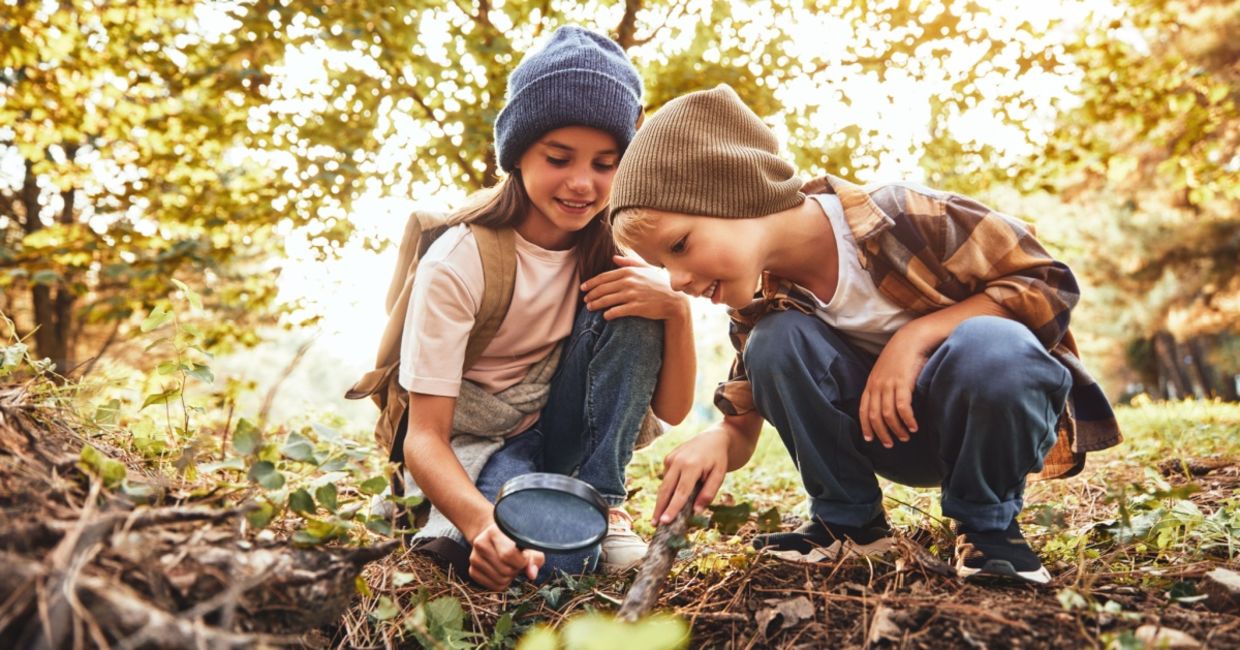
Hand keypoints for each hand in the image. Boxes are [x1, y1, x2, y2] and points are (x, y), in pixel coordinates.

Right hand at [468, 522, 543, 589]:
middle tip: (517, 561)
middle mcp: (480, 544)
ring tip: (510, 565)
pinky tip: (503, 571)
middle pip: (505, 570)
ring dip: (510, 577)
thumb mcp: (528, 544)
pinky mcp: (472, 571)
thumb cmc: (515, 541)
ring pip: (500, 580)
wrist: (494, 538)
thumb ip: (534, 558)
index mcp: (494, 532)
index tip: (525, 557)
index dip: (522, 561)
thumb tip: (532, 574)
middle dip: (516, 570)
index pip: (508, 554)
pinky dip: (503, 583)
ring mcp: (474, 558)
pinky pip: (494, 587)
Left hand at [581, 255, 688, 320]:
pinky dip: (608, 314)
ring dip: (596, 304)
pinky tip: (605, 316)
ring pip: (607, 300)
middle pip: (603, 289)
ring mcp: (633, 295)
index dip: (591, 283)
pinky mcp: (637, 307)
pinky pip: (617, 311)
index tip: (583, 288)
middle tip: (585, 300)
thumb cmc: (659, 285)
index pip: (604, 277)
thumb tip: (613, 258)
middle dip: (591, 294)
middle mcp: (629, 282)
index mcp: (629, 272)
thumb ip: (629, 263)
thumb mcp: (646, 269)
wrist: (674, 301)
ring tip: (590, 308)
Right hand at [652, 429, 729, 524]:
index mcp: (692, 465)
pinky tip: (668, 501)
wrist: (713, 438)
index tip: (665, 522)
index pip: (681, 492)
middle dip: (659, 508)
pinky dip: (666, 491)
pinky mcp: (668, 458)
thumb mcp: (719, 475)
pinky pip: (666, 478)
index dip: (672, 508)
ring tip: (657, 518)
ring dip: (660, 502)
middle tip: (654, 524)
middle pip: (666, 490)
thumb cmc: (718, 459)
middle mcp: (678, 461)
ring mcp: (671, 458)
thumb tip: (696, 511)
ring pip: (663, 485)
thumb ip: (708, 493)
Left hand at [859, 328, 931, 447]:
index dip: (866, 426)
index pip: (863, 410)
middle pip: (874, 416)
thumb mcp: (885, 372)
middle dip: (881, 433)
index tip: (870, 439)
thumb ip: (882, 387)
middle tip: (890, 444)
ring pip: (888, 414)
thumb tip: (885, 405)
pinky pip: (902, 407)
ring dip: (897, 429)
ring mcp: (889, 384)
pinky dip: (907, 420)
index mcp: (871, 384)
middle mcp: (877, 385)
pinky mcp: (903, 383)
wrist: (911, 339)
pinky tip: (914, 427)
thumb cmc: (901, 357)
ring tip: (905, 437)